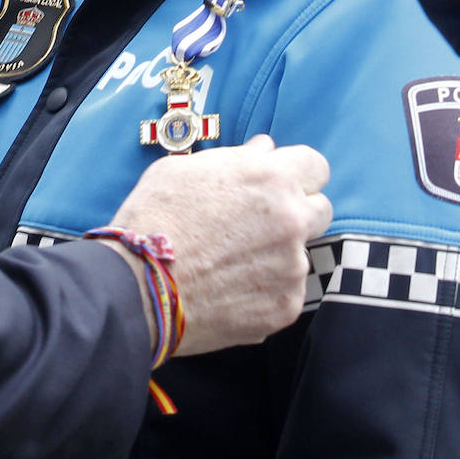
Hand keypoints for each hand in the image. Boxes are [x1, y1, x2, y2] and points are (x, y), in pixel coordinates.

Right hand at [105, 135, 331, 356]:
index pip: (316, 165)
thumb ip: (236, 158)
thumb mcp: (185, 168)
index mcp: (270, 178)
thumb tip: (265, 151)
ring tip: (233, 262)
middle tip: (260, 222)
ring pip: (300, 254)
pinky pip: (287, 291)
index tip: (281, 182)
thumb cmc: (155, 217)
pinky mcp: (284, 307)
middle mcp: (291, 221)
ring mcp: (291, 268)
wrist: (139, 287)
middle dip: (297, 211)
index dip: (297, 173)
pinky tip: (231, 288)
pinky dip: (266, 289)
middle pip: (321, 209)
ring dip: (278, 253)